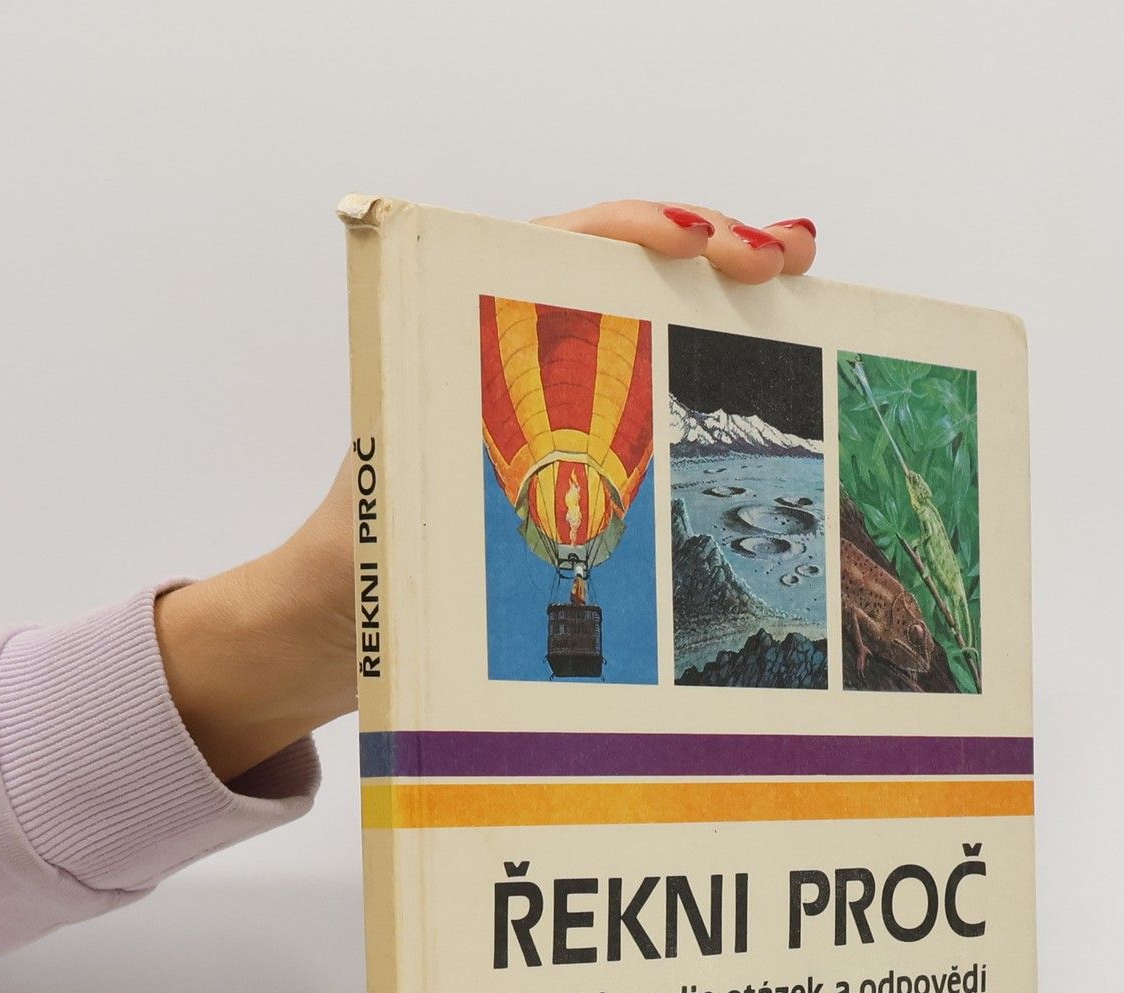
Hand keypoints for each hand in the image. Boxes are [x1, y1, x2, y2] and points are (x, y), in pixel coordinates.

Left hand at [155, 200, 816, 782]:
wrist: (325, 628)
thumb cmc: (347, 570)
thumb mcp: (395, 526)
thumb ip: (450, 505)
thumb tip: (535, 509)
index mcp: (450, 340)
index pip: (554, 249)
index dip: (634, 233)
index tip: (700, 243)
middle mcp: (501, 356)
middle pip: (617, 272)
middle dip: (705, 250)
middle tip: (783, 262)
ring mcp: (538, 401)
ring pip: (641, 329)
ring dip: (718, 314)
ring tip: (798, 303)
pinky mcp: (562, 452)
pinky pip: (643, 400)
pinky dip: (706, 385)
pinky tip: (771, 383)